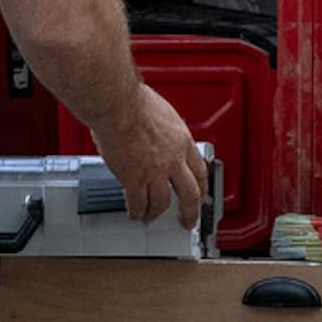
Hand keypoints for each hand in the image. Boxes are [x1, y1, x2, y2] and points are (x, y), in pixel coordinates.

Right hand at [85, 92, 212, 228]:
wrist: (118, 106)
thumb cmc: (134, 101)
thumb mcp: (162, 112)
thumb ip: (163, 127)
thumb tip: (156, 128)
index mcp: (182, 140)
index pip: (200, 169)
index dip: (202, 185)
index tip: (202, 193)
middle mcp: (173, 159)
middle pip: (190, 194)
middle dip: (190, 212)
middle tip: (188, 220)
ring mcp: (154, 171)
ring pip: (162, 202)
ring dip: (156, 213)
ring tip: (150, 217)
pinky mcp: (134, 178)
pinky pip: (138, 202)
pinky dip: (136, 211)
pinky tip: (134, 214)